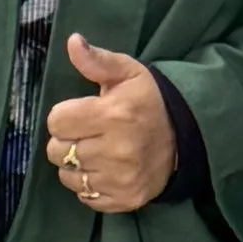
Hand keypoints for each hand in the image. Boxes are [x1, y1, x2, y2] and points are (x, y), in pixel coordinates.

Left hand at [44, 33, 176, 216]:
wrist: (185, 137)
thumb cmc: (149, 102)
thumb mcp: (128, 73)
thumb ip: (97, 60)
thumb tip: (73, 41)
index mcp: (113, 116)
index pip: (56, 122)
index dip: (64, 116)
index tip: (81, 114)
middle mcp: (116, 151)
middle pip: (56, 152)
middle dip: (66, 141)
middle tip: (87, 134)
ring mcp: (121, 179)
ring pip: (67, 177)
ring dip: (75, 165)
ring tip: (95, 152)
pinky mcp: (125, 200)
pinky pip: (85, 198)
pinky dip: (89, 186)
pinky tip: (104, 171)